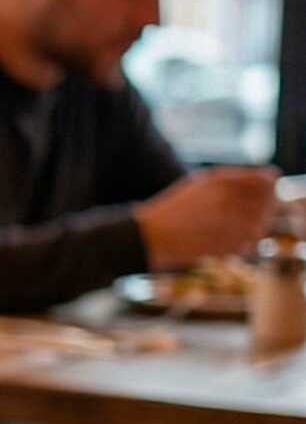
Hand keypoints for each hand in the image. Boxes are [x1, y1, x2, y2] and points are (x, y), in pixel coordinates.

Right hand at [134, 165, 278, 268]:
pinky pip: (249, 244)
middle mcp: (225, 199)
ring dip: (256, 229)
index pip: (268, 180)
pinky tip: (228, 242)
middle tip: (248, 217)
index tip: (262, 197)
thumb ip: (237, 180)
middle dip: (265, 211)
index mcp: (220, 180)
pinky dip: (244, 244)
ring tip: (236, 231)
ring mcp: (224, 223)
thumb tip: (273, 177)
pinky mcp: (222, 245)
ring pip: (261, 226)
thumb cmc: (176, 209)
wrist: (149, 235)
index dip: (269, 189)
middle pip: (268, 204)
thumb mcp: (203, 184)